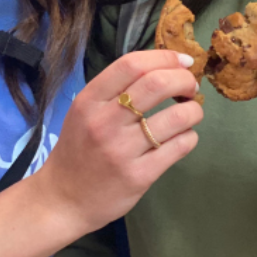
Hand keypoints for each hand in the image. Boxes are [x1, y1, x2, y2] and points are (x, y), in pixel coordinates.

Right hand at [37, 49, 202, 233]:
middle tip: (190, 87)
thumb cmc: (78, 149)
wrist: (62, 200)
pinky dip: (190, 136)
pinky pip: (180, 146)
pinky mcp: (139, 176)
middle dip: (184, 79)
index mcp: (90, 100)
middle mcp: (105, 122)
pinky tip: (183, 137)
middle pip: (157, 84)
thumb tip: (164, 66)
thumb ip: (116, 89)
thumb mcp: (85, 110)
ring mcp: (122, 150)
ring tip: (191, 112)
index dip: (164, 57)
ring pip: (176, 117)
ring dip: (194, 110)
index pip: (132, 64)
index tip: (182, 61)